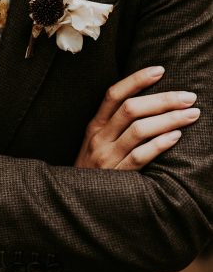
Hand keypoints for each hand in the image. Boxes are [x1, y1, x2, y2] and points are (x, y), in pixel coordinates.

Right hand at [76, 66, 199, 170]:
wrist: (79, 202)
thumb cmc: (95, 168)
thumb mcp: (97, 142)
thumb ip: (115, 123)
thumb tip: (149, 101)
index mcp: (95, 125)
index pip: (114, 94)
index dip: (137, 80)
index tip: (160, 70)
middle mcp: (99, 137)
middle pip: (131, 109)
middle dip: (163, 100)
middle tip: (189, 97)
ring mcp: (107, 157)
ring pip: (139, 130)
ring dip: (169, 119)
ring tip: (191, 114)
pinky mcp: (117, 175)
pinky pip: (140, 156)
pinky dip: (160, 144)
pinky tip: (177, 137)